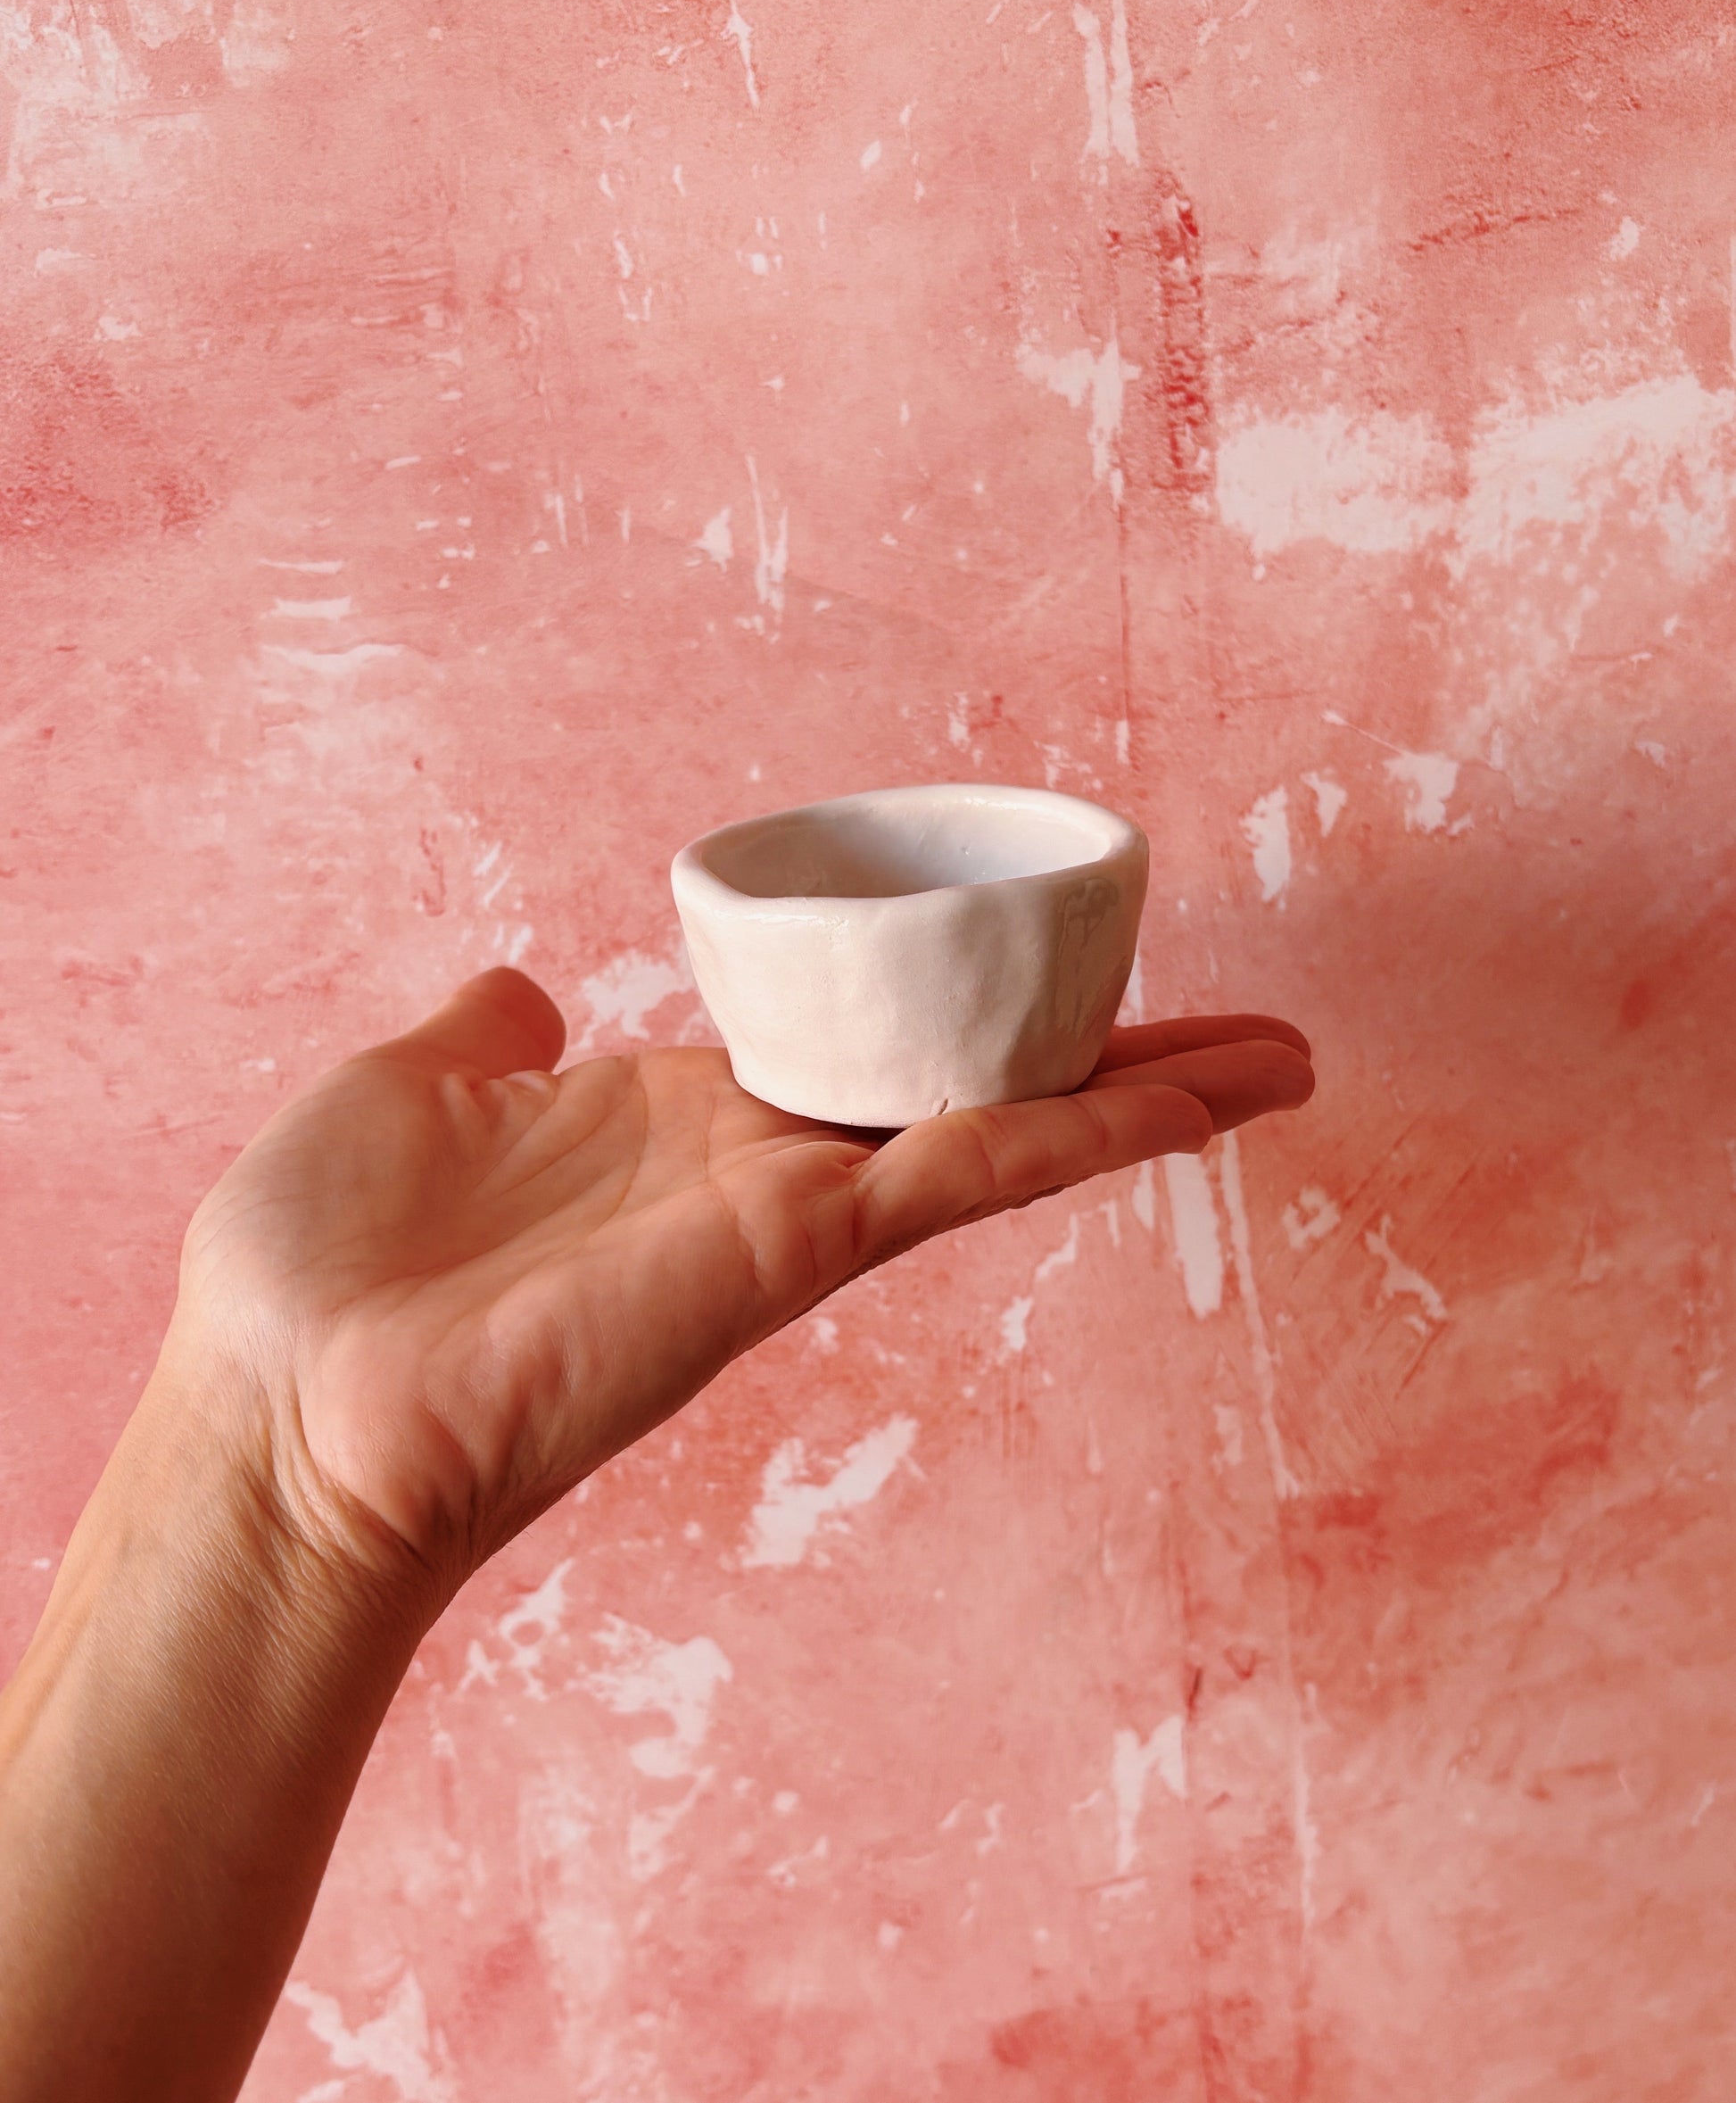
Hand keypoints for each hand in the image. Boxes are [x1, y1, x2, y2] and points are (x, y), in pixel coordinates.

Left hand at [163, 968, 1312, 1604]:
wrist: (284, 1411)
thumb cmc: (315, 1270)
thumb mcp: (405, 1094)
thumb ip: (480, 1041)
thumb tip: (514, 991)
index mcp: (676, 1125)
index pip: (859, 1060)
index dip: (964, 1019)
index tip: (1048, 974)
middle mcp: (759, 1174)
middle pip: (973, 1099)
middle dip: (1110, 1069)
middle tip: (1242, 1034)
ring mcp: (789, 1217)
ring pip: (1006, 1136)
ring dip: (1146, 1097)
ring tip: (1277, 1062)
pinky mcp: (791, 1249)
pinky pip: (966, 1171)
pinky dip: (1084, 1131)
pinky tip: (1196, 1096)